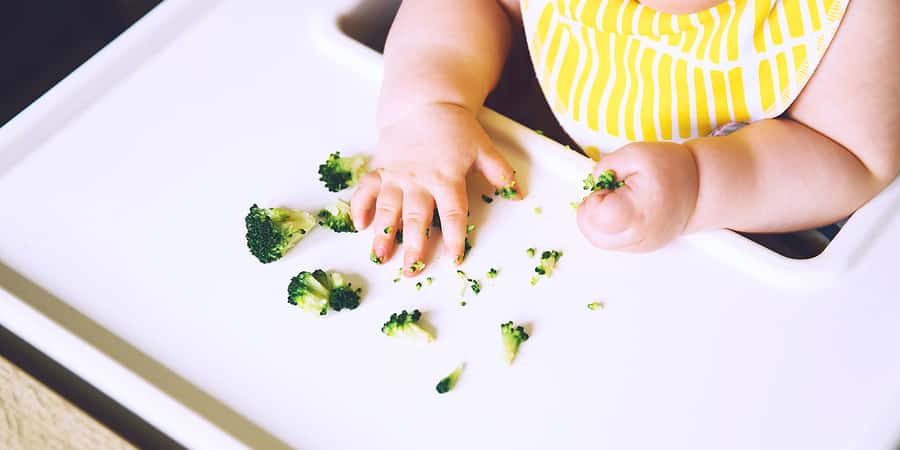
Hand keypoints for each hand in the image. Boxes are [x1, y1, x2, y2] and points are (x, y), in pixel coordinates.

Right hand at [351, 102, 520, 274]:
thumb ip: (500, 173)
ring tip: (379, 256)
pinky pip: (365, 190)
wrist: (423, 103)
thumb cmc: (455, 128)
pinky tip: (359, 226)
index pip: (452, 213)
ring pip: (387, 208)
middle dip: (413, 245)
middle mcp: (419, 180)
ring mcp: (396, 176)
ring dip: (382, 233)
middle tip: (411, 270)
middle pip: (416, 217)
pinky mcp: (380, 169)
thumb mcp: (483, 148)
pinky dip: (360, 207)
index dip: (454, 237)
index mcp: (446, 177)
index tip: (454, 258)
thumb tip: (519, 195)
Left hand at [576, 142, 698, 250]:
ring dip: (597, 220)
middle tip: (608, 194)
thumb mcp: (636, 153)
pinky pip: (611, 242)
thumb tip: (592, 181)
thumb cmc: (672, 170)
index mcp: (637, 211)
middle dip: (591, 211)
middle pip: (592, 233)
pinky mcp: (640, 248)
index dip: (592, 199)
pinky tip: (622, 211)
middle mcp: (638, 235)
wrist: (699, 189)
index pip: (594, 217)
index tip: (606, 187)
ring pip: (598, 240)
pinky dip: (608, 227)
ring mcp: (639, 245)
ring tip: (615, 201)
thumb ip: (607, 165)